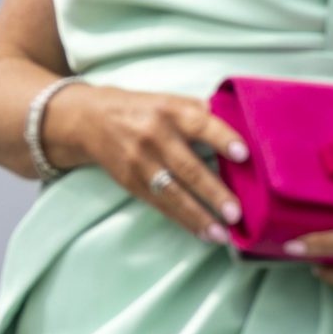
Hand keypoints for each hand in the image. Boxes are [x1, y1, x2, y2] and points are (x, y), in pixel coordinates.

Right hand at [45, 83, 247, 244]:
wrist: (89, 120)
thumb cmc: (141, 109)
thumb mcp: (167, 100)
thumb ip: (198, 112)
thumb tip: (236, 127)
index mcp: (170, 111)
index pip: (200, 124)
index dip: (222, 138)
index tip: (243, 154)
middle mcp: (155, 137)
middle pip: (187, 168)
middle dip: (213, 192)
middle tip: (236, 212)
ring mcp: (140, 162)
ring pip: (173, 193)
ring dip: (199, 216)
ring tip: (222, 233)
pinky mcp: (131, 182)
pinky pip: (161, 204)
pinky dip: (183, 220)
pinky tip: (202, 232)